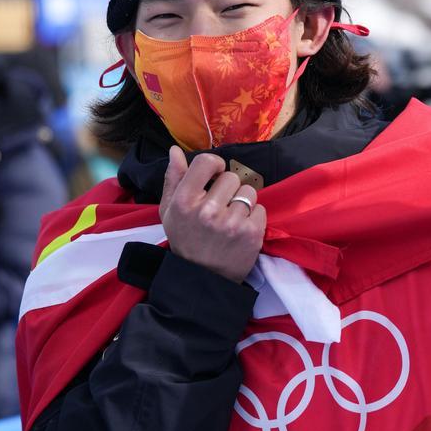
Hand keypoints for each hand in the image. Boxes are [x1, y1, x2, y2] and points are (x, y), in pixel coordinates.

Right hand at [159, 147, 264, 282]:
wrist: (202, 279)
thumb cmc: (186, 239)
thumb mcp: (170, 211)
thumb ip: (174, 178)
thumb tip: (175, 150)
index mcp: (184, 201)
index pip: (207, 162)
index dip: (215, 165)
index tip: (215, 176)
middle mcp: (207, 210)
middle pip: (231, 177)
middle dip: (228, 189)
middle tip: (220, 207)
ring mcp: (231, 223)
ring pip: (248, 192)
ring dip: (243, 203)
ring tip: (231, 219)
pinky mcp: (251, 233)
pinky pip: (260, 208)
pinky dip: (254, 218)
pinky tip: (241, 230)